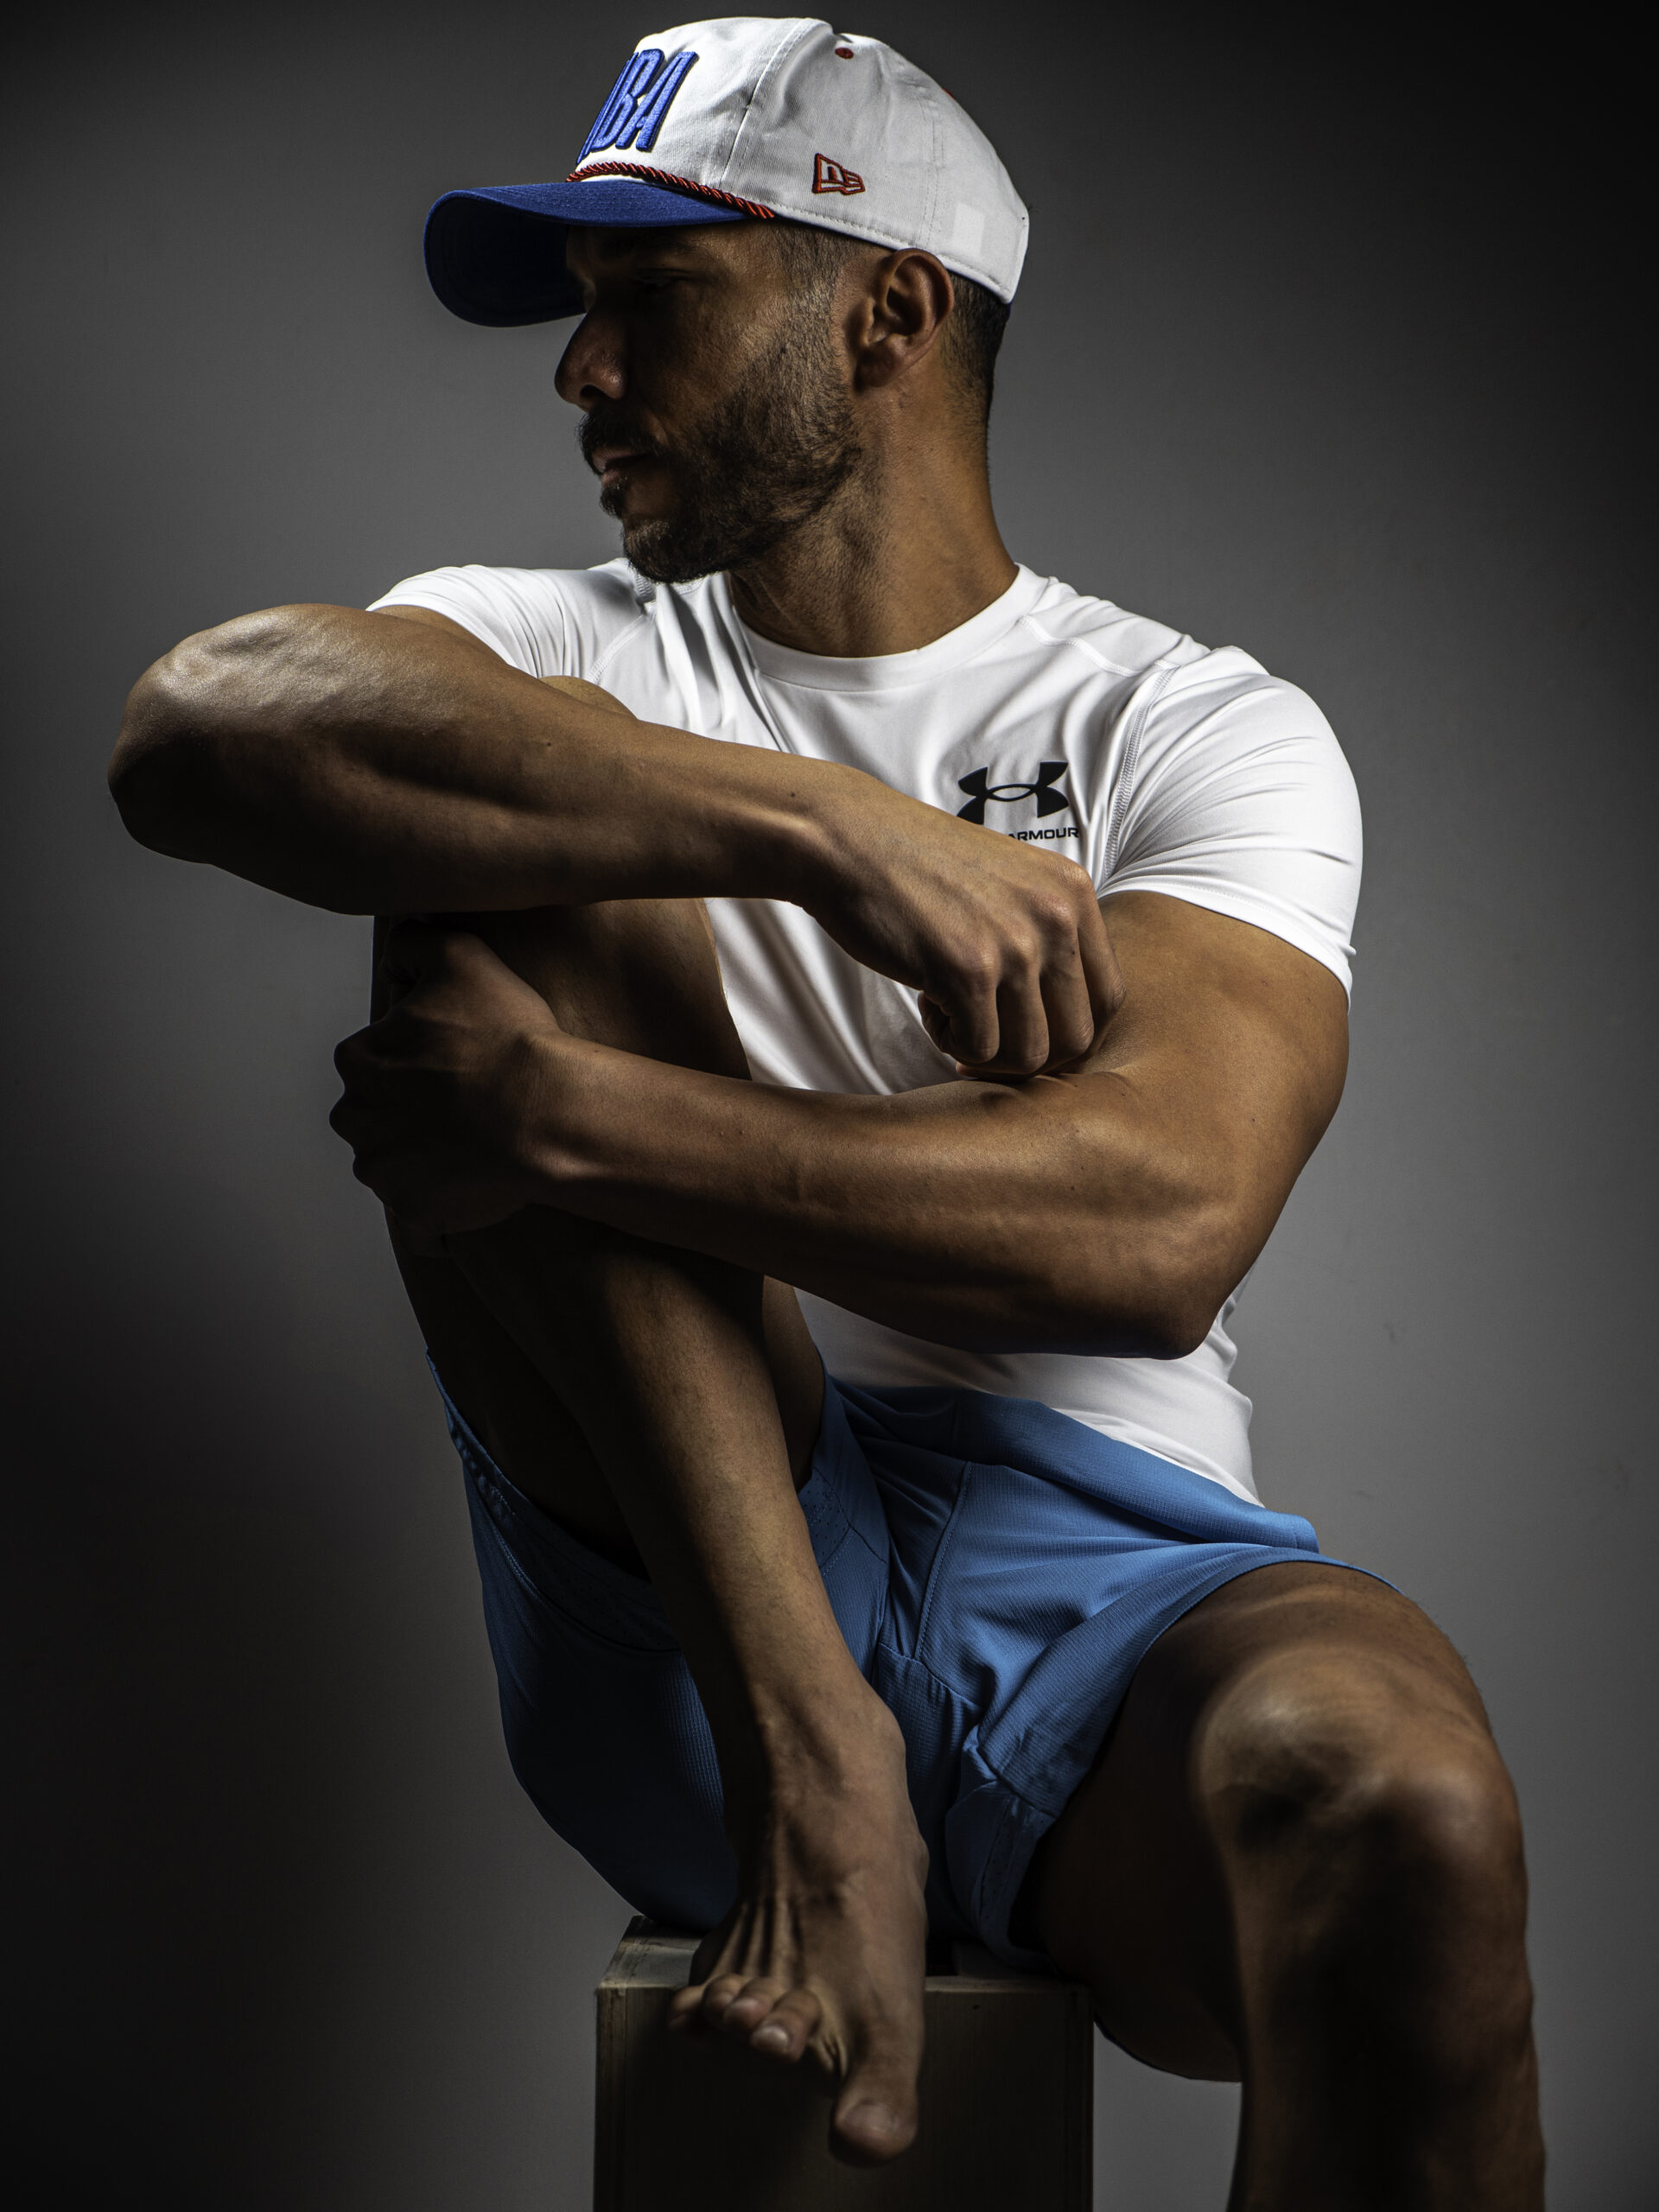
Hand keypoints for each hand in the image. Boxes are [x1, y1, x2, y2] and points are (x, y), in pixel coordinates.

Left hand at [330, 922, 558, 1241]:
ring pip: (394, 1166)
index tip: (455, 1064)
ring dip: (424, 1162)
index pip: (373, 1060)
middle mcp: (357, 1119)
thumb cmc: (504, 1038)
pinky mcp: (414, 1213)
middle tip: (466, 1109)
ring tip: (476, 1151)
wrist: (543, 1113)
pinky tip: (475, 1195)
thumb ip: (415, 942)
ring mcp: (383, 1172)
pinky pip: (421, 1220)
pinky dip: (440, 1214)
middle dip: (409, 1115)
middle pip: (376, 1117)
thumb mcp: (459, 954)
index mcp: (359, 1060)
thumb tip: (397, 956)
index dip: (416, 1060)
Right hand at [806, 780, 1123, 1077]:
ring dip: (987, 1052)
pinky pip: (979, 1050)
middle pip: (1078, 1037)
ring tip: (951, 1011)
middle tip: (983, 1033)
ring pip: (1031, 1055)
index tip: (1020, 1027)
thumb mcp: (1010, 884)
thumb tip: (1066, 1018)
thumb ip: (1046, 933)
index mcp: (1074, 894)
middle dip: (1027, 1052)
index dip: (1063, 1029)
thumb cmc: (918, 868)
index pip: (1107, 999)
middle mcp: (1057, 917)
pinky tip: (926, 1001)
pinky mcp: (968, 970)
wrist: (848, 839)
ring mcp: (1016, 944)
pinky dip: (949, 1040)